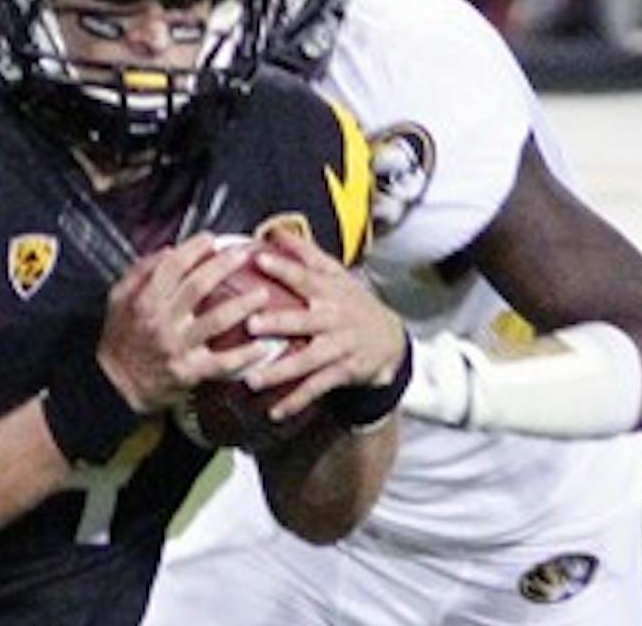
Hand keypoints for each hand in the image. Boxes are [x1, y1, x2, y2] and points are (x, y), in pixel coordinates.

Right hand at [95, 233, 273, 413]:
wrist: (114, 386)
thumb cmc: (119, 339)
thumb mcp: (117, 299)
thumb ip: (140, 271)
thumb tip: (169, 249)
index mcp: (144, 300)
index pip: (172, 266)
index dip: (194, 249)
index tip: (212, 239)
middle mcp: (162, 321)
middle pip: (199, 287)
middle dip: (224, 266)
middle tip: (244, 254)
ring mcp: (178, 347)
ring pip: (216, 321)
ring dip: (243, 305)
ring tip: (263, 294)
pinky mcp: (190, 372)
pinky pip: (223, 362)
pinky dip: (245, 355)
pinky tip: (263, 346)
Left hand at [240, 228, 407, 421]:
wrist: (390, 339)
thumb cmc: (351, 301)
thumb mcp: (335, 273)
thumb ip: (304, 252)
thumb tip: (273, 229)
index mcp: (328, 291)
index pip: (303, 275)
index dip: (282, 266)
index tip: (258, 259)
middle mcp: (333, 318)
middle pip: (303, 320)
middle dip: (278, 322)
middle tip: (252, 324)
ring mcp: (338, 347)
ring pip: (307, 361)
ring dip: (280, 372)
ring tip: (252, 380)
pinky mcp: (343, 372)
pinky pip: (316, 388)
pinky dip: (296, 401)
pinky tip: (273, 411)